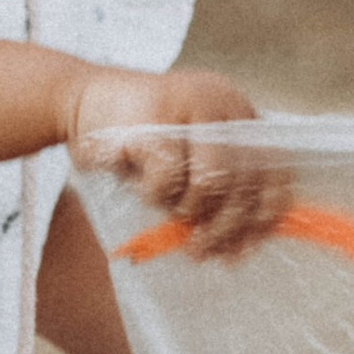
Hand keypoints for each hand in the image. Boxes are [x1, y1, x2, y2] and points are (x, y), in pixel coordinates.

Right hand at [64, 66, 288, 259]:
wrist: (78, 101)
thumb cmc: (137, 140)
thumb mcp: (186, 159)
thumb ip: (220, 187)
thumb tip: (247, 240)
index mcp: (238, 112)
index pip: (274, 168)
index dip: (264, 215)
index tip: (244, 248)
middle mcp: (222, 102)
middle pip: (244, 181)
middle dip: (225, 227)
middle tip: (202, 251)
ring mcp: (189, 107)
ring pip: (210, 182)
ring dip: (187, 210)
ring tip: (167, 209)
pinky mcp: (154, 121)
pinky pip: (169, 179)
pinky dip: (155, 195)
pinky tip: (141, 185)